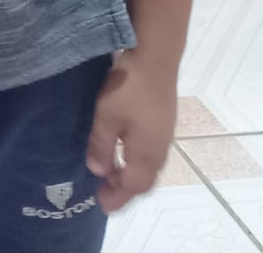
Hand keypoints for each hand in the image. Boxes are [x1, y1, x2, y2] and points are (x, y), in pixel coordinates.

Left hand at [86, 50, 177, 211]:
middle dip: (125, 189)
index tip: (102, 205)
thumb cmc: (128, 89)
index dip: (118, 197)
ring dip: (131, 174)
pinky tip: (122, 149)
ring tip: (109, 172)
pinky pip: (150, 152)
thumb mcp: (106, 118)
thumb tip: (98, 172)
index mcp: (147, 153)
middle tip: (103, 191)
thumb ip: (101, 146)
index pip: (133, 186)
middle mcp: (160, 149)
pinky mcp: (163, 121)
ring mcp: (164, 134)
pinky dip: (136, 160)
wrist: (154, 58)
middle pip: (145, 179)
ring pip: (149, 165)